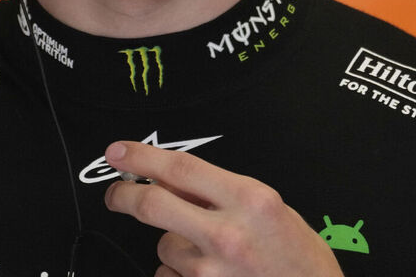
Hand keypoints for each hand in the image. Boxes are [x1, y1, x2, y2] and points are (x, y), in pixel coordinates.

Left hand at [104, 141, 343, 276]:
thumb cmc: (299, 258)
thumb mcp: (270, 209)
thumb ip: (221, 193)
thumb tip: (171, 181)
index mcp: (249, 200)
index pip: (180, 168)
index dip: (141, 157)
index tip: (118, 152)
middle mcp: (228, 234)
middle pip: (153, 205)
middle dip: (124, 196)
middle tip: (116, 195)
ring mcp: (213, 271)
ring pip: (164, 247)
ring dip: (173, 245)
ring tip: (206, 251)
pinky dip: (180, 274)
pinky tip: (206, 273)